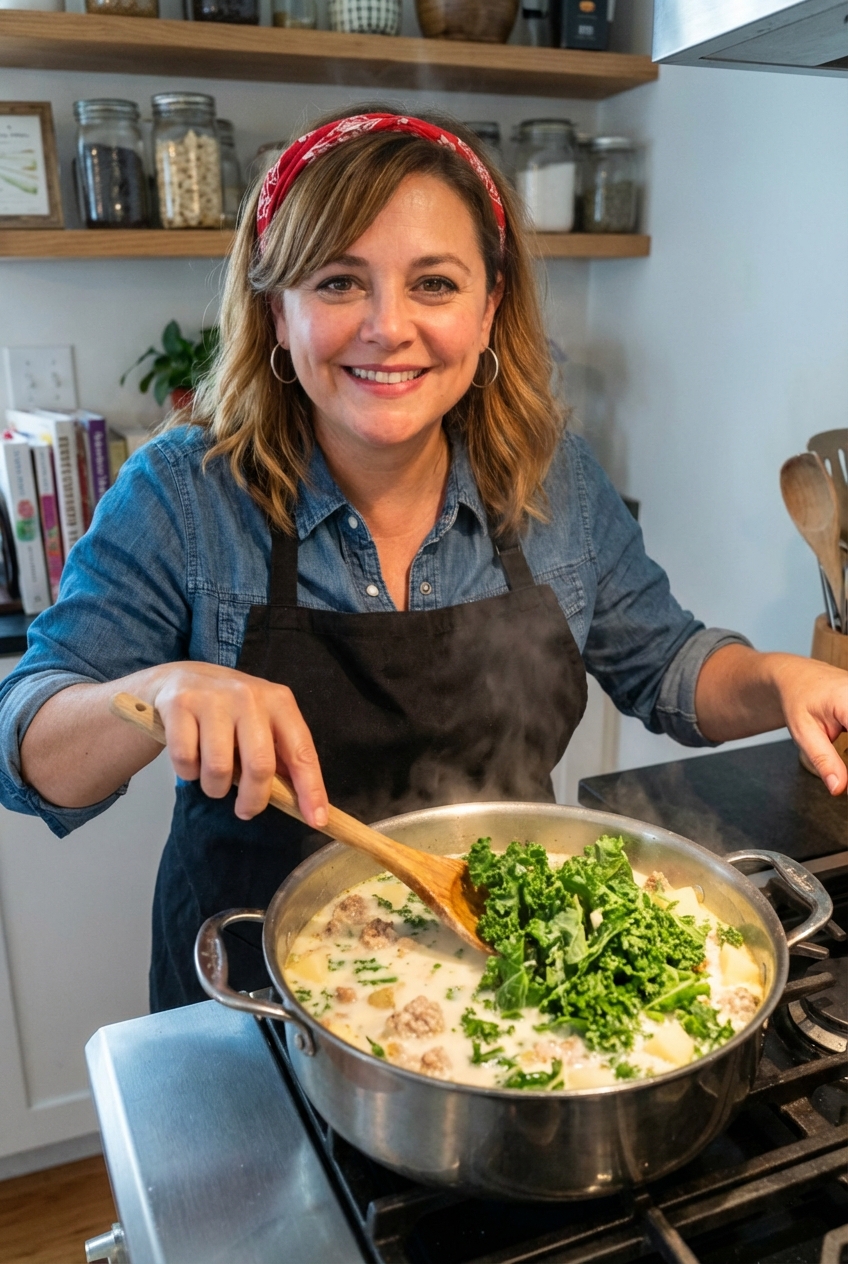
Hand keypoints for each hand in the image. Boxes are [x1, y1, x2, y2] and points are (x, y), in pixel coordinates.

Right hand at [149, 662, 328, 824]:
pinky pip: (185, 760)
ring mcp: (213, 699)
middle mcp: (249, 697)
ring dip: (214, 788)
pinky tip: (191, 762)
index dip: (311, 789)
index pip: (302, 752)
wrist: (181, 676)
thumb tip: (304, 801)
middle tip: (246, 810)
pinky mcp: (180, 704)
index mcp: (279, 702)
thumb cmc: (230, 710)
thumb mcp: (261, 722)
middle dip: (253, 800)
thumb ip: (280, 755)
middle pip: (260, 766)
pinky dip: (188, 773)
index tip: (317, 820)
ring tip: (212, 780)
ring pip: (218, 768)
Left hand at [696, 646, 847, 795]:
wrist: (788, 674)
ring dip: (845, 740)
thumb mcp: (803, 730)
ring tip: (825, 733)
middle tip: (826, 739)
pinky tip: (834, 731)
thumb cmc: (793, 695)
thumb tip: (837, 786)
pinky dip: (846, 735)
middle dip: (846, 747)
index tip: (840, 755)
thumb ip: (823, 759)